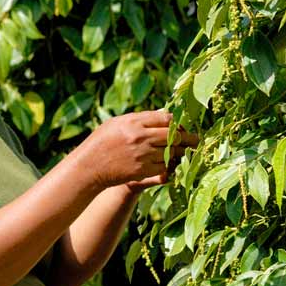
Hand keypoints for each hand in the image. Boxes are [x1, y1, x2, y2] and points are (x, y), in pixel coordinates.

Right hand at [79, 110, 198, 188]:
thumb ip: (139, 119)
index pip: (166, 119)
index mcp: (134, 122)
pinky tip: (172, 164)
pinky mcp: (142, 170)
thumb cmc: (101, 142)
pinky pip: (164, 167)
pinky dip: (170, 166)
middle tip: (196, 140)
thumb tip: (162, 115)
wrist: (89, 166)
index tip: (182, 126)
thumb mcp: (117, 123)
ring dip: (180, 153)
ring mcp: (142, 154)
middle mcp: (140, 137)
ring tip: (187, 152)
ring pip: (171, 153)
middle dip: (188, 138)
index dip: (177, 123)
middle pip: (173, 135)